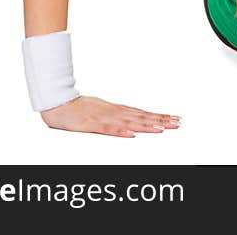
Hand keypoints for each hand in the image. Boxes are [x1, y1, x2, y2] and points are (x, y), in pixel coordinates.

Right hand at [40, 95, 181, 137]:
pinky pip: (108, 129)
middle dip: (160, 120)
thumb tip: (135, 121)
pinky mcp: (92, 124)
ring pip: (129, 122)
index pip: (143, 114)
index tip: (174, 119)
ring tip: (162, 128)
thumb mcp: (104, 111)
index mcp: (118, 110)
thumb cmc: (80, 108)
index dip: (159, 117)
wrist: (59, 103)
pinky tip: (131, 134)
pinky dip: (119, 131)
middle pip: (141, 117)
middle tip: (177, 123)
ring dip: (146, 125)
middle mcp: (115, 112)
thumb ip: (119, 116)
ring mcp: (105, 117)